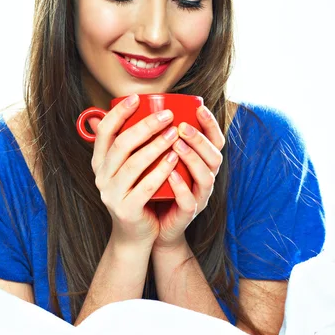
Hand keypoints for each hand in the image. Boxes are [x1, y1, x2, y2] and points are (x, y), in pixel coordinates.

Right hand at [88, 95, 180, 246]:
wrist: (135, 235)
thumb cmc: (136, 194)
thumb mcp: (125, 169)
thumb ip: (126, 145)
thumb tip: (125, 110)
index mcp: (99, 163)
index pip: (104, 132)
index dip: (118, 113)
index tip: (136, 98)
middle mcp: (101, 177)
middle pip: (121, 145)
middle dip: (145, 126)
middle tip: (167, 115)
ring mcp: (112, 195)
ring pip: (134, 164)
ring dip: (155, 145)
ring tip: (174, 133)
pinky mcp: (126, 210)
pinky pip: (145, 186)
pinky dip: (161, 170)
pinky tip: (174, 158)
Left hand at [152, 105, 224, 250]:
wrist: (151, 226)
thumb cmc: (154, 187)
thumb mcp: (156, 160)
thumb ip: (148, 138)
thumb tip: (118, 111)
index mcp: (201, 163)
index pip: (215, 141)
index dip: (211, 125)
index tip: (199, 108)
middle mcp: (204, 178)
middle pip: (214, 157)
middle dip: (200, 139)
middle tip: (181, 126)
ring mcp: (198, 197)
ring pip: (206, 177)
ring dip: (193, 159)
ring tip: (176, 145)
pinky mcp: (186, 215)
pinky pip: (189, 201)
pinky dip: (181, 187)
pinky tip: (170, 174)